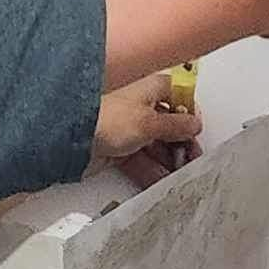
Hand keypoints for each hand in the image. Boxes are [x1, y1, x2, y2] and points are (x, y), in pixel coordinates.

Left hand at [93, 73, 202, 190]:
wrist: (71, 139)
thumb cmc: (105, 118)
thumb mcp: (151, 122)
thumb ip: (177, 125)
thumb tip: (194, 124)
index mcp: (148, 89)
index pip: (176, 95)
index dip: (188, 112)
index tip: (196, 129)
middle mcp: (138, 107)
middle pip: (168, 124)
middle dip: (181, 142)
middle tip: (191, 158)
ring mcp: (127, 128)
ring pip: (155, 145)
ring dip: (168, 160)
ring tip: (179, 173)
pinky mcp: (117, 148)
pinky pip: (140, 160)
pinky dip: (151, 170)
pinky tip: (161, 179)